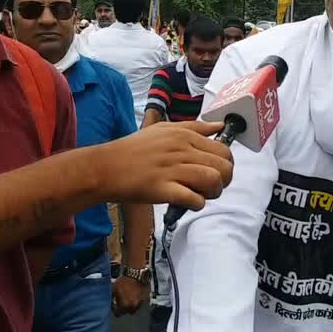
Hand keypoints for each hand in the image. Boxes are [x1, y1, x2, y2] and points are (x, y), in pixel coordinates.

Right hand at [91, 121, 232, 209]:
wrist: (106, 167)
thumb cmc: (134, 149)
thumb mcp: (164, 129)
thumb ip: (194, 127)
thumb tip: (219, 127)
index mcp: (184, 135)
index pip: (223, 149)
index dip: (225, 164)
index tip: (215, 171)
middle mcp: (181, 149)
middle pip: (224, 165)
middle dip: (224, 180)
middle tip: (210, 186)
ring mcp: (172, 169)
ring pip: (213, 180)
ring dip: (213, 192)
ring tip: (201, 194)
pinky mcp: (163, 188)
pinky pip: (194, 198)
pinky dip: (197, 204)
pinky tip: (188, 202)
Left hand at [112, 276, 147, 316]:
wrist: (135, 274)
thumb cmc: (124, 281)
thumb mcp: (114, 289)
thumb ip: (114, 299)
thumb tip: (113, 303)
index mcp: (125, 305)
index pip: (119, 313)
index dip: (115, 310)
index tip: (114, 306)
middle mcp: (133, 306)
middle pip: (127, 312)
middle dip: (124, 308)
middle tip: (121, 302)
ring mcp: (140, 303)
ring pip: (134, 308)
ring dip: (131, 306)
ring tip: (128, 299)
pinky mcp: (144, 298)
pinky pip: (139, 303)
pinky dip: (136, 301)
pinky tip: (133, 295)